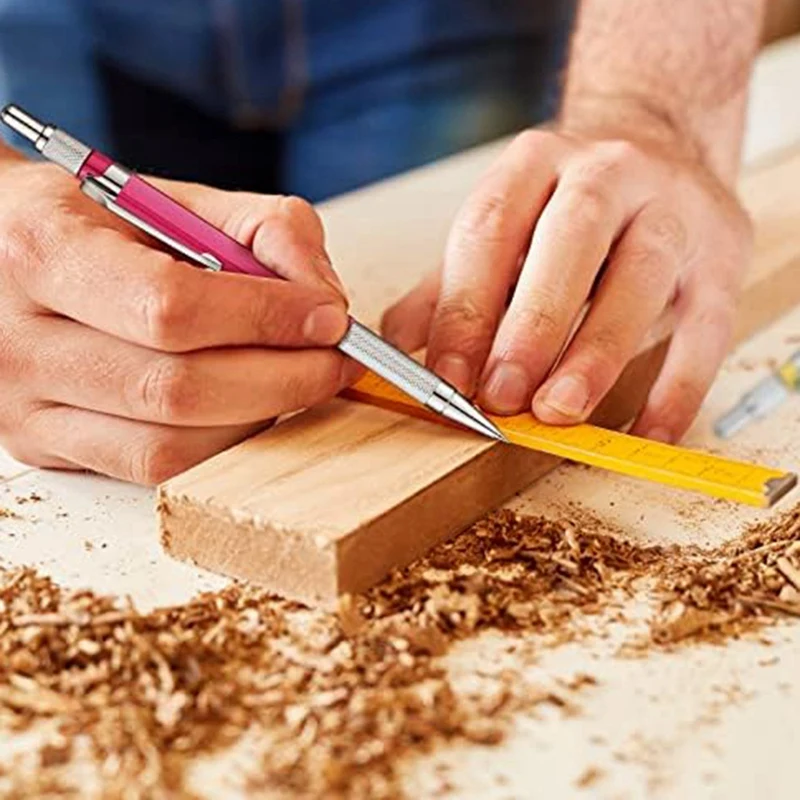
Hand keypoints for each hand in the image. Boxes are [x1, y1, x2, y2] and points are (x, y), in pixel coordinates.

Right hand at [0, 158, 355, 483]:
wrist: (4, 255)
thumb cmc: (98, 224)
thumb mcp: (178, 199)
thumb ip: (265, 230)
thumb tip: (325, 299)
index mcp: (44, 246)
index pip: (171, 306)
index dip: (266, 319)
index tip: (329, 319)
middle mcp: (20, 335)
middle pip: (177, 389)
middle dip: (282, 380)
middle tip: (334, 362)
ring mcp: (23, 402)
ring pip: (169, 444)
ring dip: (257, 416)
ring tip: (295, 381)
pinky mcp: (42, 443)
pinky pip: (151, 468)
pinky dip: (220, 443)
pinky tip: (248, 408)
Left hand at [382, 126, 751, 442]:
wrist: (662, 142)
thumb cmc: (566, 205)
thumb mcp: (502, 229)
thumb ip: (448, 285)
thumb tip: (398, 348)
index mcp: (535, 164)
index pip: (490, 231)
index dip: (465, 308)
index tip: (445, 377)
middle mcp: (606, 173)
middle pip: (569, 243)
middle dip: (531, 326)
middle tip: (501, 395)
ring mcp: (672, 209)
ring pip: (640, 276)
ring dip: (596, 351)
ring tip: (559, 410)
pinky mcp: (721, 254)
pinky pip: (707, 325)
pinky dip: (678, 384)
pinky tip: (646, 432)